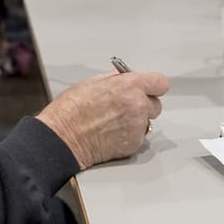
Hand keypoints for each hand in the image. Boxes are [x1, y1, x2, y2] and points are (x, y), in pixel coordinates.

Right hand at [36, 70, 169, 168]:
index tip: (150, 88)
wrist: (63, 138)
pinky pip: (138, 137)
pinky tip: (112, 133)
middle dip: (144, 105)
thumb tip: (125, 79)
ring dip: (136, 121)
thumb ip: (116, 80)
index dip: (154, 86)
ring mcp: (137, 126)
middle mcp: (138, 105)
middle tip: (126, 107)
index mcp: (130, 86)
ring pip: (146, 122)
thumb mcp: (93, 82)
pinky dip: (129, 136)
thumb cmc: (71, 110)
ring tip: (114, 122)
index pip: (160, 83)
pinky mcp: (133, 144)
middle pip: (156, 104)